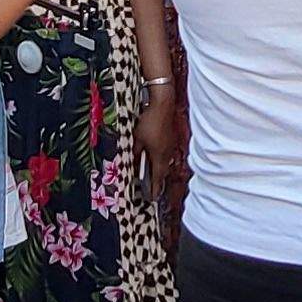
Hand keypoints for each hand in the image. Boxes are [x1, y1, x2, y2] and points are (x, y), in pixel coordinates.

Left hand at [137, 84, 186, 245]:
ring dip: (159, 170)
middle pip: (162, 172)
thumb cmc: (149, 121)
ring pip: (164, 162)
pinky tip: (155, 158)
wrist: (164, 103)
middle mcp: (168, 154)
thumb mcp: (137, 139)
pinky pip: (165, 154)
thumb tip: (131, 165)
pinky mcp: (170, 137)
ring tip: (153, 177)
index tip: (152, 199)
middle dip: (157, 182)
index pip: (157, 178)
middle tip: (152, 191)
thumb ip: (134, 153)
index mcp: (160, 157)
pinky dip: (160, 160)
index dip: (154, 189)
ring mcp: (170, 145)